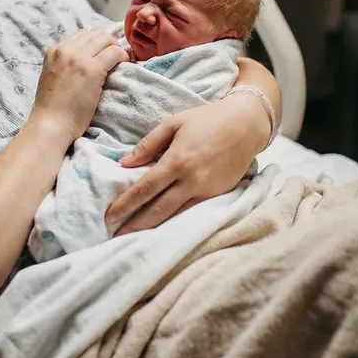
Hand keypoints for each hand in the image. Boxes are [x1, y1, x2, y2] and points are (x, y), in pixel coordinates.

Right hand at [32, 29, 128, 143]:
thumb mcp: (53, 76)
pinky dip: (123, 57)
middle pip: (95, 34)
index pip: (82, 35)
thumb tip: (86, 59)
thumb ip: (65, 64)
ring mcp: (78, 58)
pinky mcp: (92, 69)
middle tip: (115, 58)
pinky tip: (124, 67)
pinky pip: (115, 52)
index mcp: (54, 51)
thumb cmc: (53, 108)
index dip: (96, 43)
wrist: (51, 124)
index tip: (104, 54)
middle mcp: (65, 50)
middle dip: (108, 43)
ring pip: (106, 39)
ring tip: (119, 62)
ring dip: (116, 49)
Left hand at [105, 92, 270, 234]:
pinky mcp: (219, 196)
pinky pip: (192, 213)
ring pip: (176, 216)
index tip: (110, 216)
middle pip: (158, 209)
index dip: (126, 204)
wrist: (247, 124)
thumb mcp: (173, 124)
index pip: (145, 189)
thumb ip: (148, 144)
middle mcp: (191, 181)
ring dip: (154, 228)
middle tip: (116, 235)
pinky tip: (163, 228)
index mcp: (177, 161)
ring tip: (135, 238)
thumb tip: (124, 163)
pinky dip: (175, 222)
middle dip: (135, 225)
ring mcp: (207, 191)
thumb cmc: (207, 119)